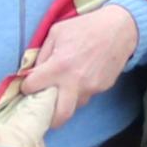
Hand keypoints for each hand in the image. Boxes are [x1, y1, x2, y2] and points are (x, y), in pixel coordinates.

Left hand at [20, 7, 138, 128]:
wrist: (120, 29)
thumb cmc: (85, 27)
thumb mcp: (57, 32)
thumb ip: (42, 54)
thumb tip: (33, 72)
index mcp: (59, 66)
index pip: (33, 87)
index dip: (27, 87)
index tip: (28, 85)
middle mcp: (75, 81)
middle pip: (59, 116)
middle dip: (49, 119)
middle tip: (43, 111)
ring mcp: (91, 87)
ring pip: (74, 107)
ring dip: (65, 102)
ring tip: (63, 90)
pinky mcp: (102, 88)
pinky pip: (86, 96)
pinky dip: (79, 92)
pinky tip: (81, 77)